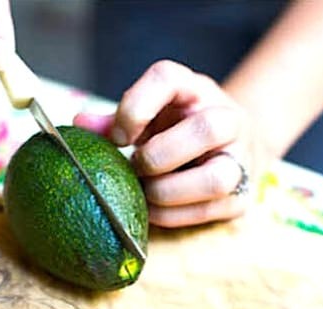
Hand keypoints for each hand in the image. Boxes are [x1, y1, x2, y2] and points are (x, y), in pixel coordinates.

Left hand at [75, 60, 258, 227]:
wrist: (227, 148)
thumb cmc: (175, 129)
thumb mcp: (148, 116)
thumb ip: (116, 120)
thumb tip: (79, 124)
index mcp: (194, 89)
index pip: (167, 78)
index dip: (135, 108)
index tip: (117, 136)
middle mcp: (228, 117)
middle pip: (206, 129)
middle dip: (158, 157)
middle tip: (135, 168)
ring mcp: (242, 158)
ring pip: (217, 179)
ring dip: (167, 192)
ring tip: (145, 191)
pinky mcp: (243, 195)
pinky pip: (209, 211)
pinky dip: (172, 216)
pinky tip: (154, 209)